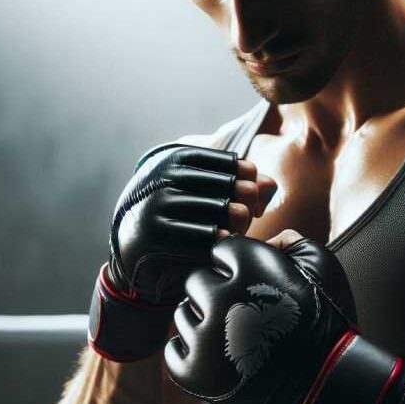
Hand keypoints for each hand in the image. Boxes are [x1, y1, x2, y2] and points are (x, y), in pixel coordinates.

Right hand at [88, 143, 276, 360]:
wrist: (134, 245)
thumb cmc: (181, 214)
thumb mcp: (205, 193)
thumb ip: (241, 185)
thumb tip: (269, 184)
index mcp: (175, 159)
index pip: (228, 161)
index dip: (248, 176)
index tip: (252, 193)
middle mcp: (164, 178)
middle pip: (227, 185)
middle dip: (246, 200)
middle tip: (248, 214)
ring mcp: (157, 205)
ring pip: (217, 210)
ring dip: (238, 222)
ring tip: (238, 229)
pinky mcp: (155, 235)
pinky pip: (201, 238)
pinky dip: (220, 241)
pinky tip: (225, 241)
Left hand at [164, 231, 404, 403]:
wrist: (328, 382)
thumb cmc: (327, 320)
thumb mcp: (323, 265)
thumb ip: (289, 240)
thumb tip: (264, 236)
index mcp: (250, 266)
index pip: (221, 250)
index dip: (239, 265)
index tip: (255, 284)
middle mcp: (222, 296)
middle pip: (197, 280)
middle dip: (217, 292)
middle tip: (243, 312)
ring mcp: (206, 337)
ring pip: (184, 313)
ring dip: (205, 321)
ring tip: (236, 337)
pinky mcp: (194, 372)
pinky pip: (173, 349)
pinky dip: (192, 352)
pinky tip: (219, 355)